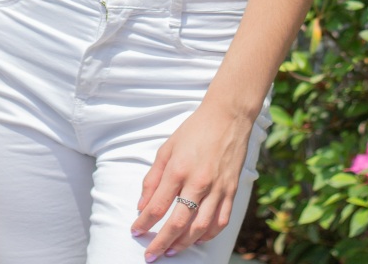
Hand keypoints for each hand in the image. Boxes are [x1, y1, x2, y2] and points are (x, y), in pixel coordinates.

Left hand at [131, 99, 252, 259]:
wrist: (228, 116)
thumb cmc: (194, 130)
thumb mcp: (167, 148)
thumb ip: (153, 177)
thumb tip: (142, 205)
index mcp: (178, 169)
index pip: (157, 206)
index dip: (143, 222)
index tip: (135, 231)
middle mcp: (198, 182)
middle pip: (177, 223)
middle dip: (161, 243)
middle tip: (150, 255)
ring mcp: (217, 188)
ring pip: (199, 228)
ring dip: (183, 244)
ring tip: (171, 251)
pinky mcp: (231, 191)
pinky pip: (220, 222)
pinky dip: (208, 235)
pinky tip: (197, 239)